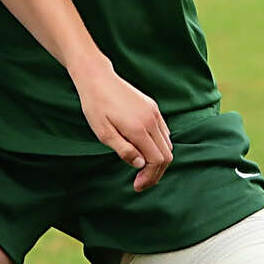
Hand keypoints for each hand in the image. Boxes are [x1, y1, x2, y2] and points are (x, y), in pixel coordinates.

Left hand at [73, 61, 172, 191]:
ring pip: (167, 144)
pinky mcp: (153, 108)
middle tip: (141, 182)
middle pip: (166, 155)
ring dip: (158, 160)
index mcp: (139, 129)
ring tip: (143, 169)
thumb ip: (124, 150)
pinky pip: (164, 132)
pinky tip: (145, 151)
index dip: (150, 177)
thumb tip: (140, 165)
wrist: (97, 78)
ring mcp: (154, 113)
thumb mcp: (103, 133)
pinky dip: (159, 146)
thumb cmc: (95, 106)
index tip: (137, 185)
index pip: (157, 160)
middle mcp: (151, 120)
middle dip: (156, 172)